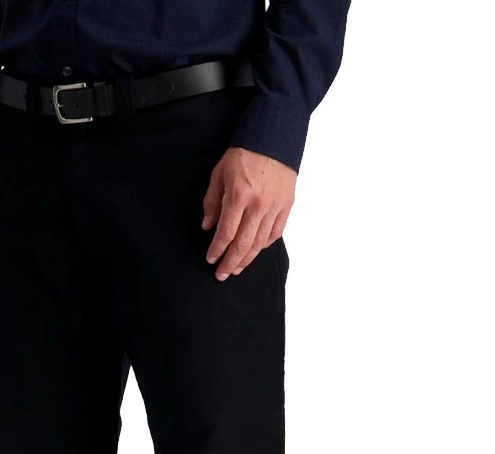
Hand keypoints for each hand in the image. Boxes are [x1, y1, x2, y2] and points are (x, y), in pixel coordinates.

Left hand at [202, 148, 295, 279]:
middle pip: (243, 244)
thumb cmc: (245, 152)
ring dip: (247, 259)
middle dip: (230, 263)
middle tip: (222, 275)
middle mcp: (258, 205)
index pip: (226, 233)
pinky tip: (255, 250)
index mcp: (239, 196)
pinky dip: (264, 245)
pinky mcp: (287, 205)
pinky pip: (275, 233)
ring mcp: (275, 207)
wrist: (274, 136)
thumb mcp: (219, 173)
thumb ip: (212, 202)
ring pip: (260, 243)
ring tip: (237, 268)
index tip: (210, 259)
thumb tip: (207, 226)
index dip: (217, 250)